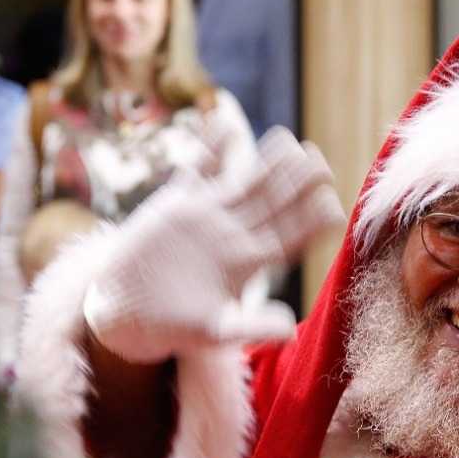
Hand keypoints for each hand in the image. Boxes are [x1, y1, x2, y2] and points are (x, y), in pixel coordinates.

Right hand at [84, 128, 342, 363]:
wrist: (126, 311)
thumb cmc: (173, 328)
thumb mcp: (215, 332)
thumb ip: (251, 326)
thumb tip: (291, 329)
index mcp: (248, 263)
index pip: (289, 236)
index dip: (311, 221)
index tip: (332, 205)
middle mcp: (234, 235)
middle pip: (274, 202)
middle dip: (298, 182)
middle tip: (319, 162)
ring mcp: (208, 215)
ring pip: (244, 180)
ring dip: (265, 160)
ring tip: (286, 139)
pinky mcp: (178, 203)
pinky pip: (198, 168)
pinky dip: (209, 148)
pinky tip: (224, 125)